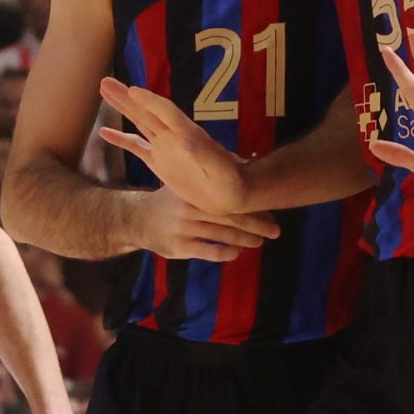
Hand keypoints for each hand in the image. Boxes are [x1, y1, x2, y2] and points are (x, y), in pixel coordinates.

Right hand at [97, 78, 255, 218]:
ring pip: (139, 122)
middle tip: (105, 82)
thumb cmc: (230, 180)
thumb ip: (201, 153)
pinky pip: (136, 147)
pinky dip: (120, 139)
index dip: (150, 102)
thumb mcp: (218, 167)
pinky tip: (103, 132)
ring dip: (122, 107)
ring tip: (104, 90)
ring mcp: (165, 147)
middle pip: (146, 111)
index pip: (166, 112)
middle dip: (126, 97)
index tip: (132, 91)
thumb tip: (185, 139)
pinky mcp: (160, 161)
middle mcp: (173, 135)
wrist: (233, 192)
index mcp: (187, 133)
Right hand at [133, 184, 278, 261]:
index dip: (253, 207)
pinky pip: (210, 251)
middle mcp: (190, 209)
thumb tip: (247, 160)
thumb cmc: (169, 199)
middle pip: (232, 219)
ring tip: (259, 242)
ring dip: (246, 241)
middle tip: (275, 231)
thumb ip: (212, 174)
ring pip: (224, 236)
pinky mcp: (180, 247)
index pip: (230, 200)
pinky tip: (237, 252)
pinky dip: (227, 253)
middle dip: (258, 226)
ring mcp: (185, 229)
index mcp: (195, 191)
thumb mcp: (186, 182)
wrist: (138, 219)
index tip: (270, 212)